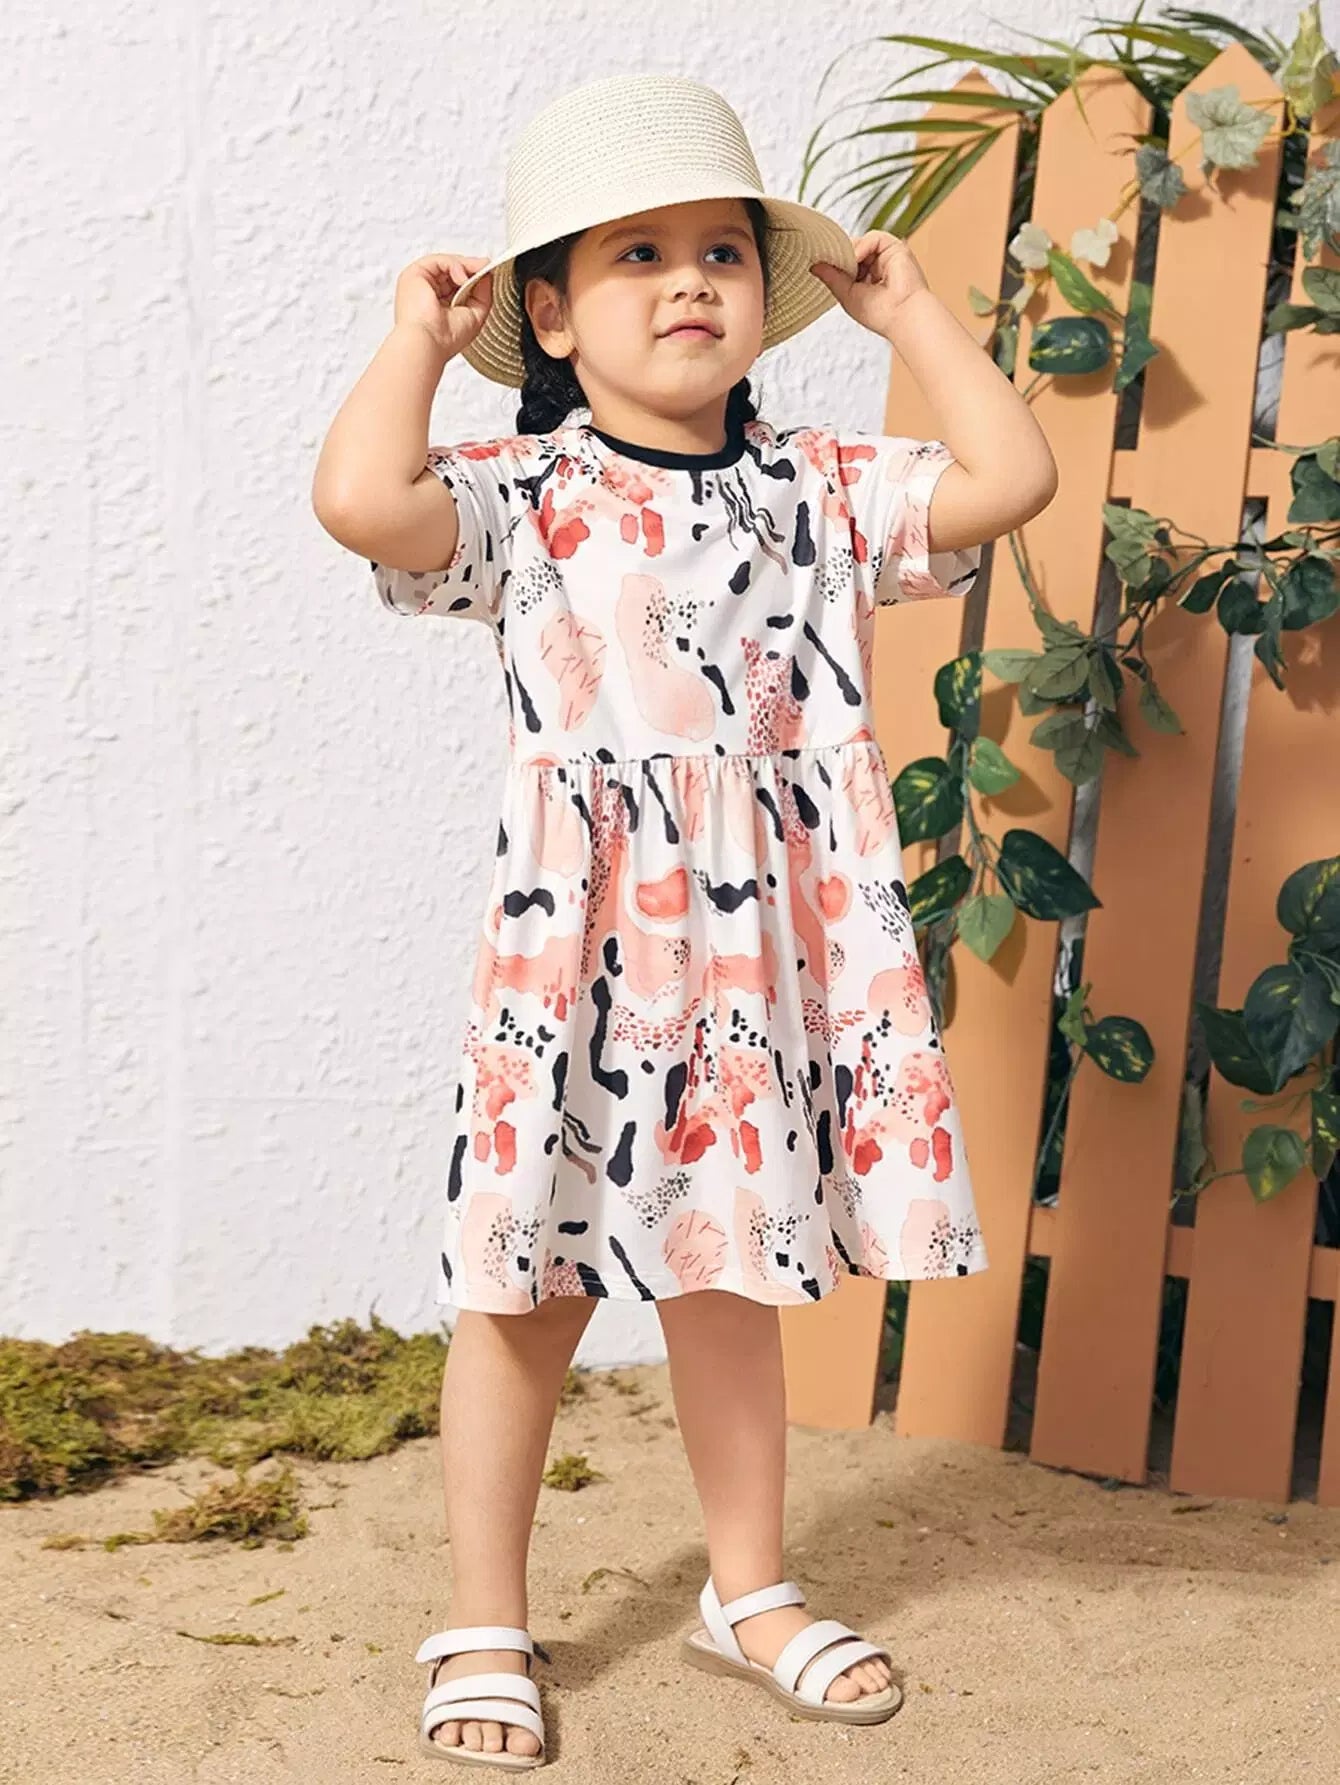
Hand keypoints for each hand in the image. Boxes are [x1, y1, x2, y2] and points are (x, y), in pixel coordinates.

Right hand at [394, 253, 493, 356]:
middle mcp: (427, 294)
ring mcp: (420, 283)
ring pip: (447, 264)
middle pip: (452, 272)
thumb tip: (487, 274)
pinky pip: (439, 261)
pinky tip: (463, 278)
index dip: (473, 279)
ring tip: (478, 272)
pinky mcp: (415, 274)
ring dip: (466, 266)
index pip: (457, 285)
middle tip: (487, 268)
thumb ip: (483, 293)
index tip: (489, 275)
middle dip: (472, 269)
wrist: (428, 343)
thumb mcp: (476, 314)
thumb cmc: (446, 339)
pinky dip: (455, 265)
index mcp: (439, 306)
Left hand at [810, 231, 929, 337]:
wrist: (902, 315)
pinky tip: (858, 259)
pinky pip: (873, 237)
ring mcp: (886, 257)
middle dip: (840, 256)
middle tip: (826, 261)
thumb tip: (813, 266)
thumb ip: (832, 278)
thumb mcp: (847, 295)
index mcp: (867, 280)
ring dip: (849, 253)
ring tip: (845, 266)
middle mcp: (877, 267)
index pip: (847, 263)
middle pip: (852, 250)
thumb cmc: (880, 313)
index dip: (835, 262)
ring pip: (860, 243)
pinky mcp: (895, 247)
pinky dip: (862, 246)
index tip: (819, 263)